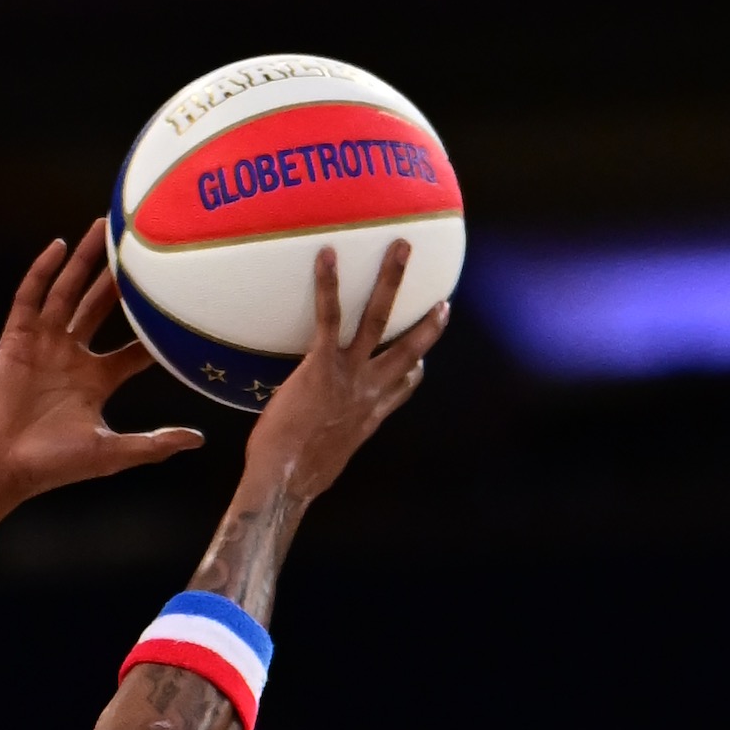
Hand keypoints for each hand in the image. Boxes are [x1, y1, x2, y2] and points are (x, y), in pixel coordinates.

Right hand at [0, 221, 204, 509]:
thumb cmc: (52, 465)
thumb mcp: (111, 454)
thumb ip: (153, 445)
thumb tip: (198, 441)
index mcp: (96, 380)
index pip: (134, 349)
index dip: (156, 331)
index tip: (181, 305)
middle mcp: (72, 357)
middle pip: (101, 307)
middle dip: (120, 278)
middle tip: (140, 246)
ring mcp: (43, 345)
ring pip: (68, 292)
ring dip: (84, 261)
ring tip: (103, 228)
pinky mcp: (15, 340)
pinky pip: (30, 298)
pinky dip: (42, 271)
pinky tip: (58, 246)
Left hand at [229, 235, 445, 521]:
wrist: (286, 481)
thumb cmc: (294, 476)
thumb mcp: (325, 458)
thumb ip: (329, 438)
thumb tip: (314, 441)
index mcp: (371, 414)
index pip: (403, 387)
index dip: (415, 371)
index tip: (421, 362)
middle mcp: (369, 391)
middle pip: (409, 350)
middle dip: (429, 324)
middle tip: (443, 299)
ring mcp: (349, 375)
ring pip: (379, 321)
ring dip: (392, 281)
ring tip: (401, 248)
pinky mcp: (323, 365)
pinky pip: (330, 317)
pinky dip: (329, 285)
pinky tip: (326, 255)